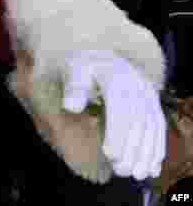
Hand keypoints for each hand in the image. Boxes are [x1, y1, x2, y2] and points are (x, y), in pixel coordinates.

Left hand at [63, 49, 165, 179]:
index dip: (117, 133)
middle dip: (132, 149)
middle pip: (138, 122)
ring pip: (152, 127)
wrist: (101, 56)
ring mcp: (149, 95)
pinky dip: (157, 147)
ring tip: (137, 174)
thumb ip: (73, 87)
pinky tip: (152, 166)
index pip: (120, 109)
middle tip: (122, 170)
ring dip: (147, 153)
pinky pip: (159, 126)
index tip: (110, 154)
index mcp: (117, 77)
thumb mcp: (73, 70)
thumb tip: (71, 106)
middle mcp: (137, 86)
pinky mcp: (154, 103)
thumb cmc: (84, 66)